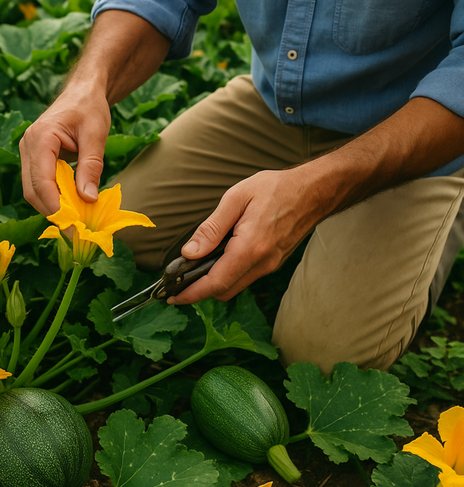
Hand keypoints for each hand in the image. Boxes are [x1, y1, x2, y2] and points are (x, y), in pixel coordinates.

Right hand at [20, 80, 110, 215]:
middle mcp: (27, 146)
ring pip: (33, 191)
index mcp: (40, 138)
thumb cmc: (90, 108)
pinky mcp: (34, 160)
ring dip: (52, 208)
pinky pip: (39, 185)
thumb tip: (88, 200)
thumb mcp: (96, 135)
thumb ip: (91, 166)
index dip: (54, 206)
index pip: (41, 181)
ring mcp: (28, 153)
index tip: (71, 225)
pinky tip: (71, 208)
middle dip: (52, 212)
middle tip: (75, 231)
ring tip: (75, 221)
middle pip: (32, 190)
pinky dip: (53, 199)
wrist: (83, 93)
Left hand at [168, 168, 320, 303]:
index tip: (172, 297)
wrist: (314, 191)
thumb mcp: (236, 198)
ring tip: (193, 268)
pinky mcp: (273, 263)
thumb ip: (211, 228)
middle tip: (177, 281)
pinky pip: (245, 277)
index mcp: (250, 248)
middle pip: (223, 291)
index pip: (216, 283)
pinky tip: (217, 258)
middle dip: (198, 291)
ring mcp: (269, 266)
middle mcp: (262, 263)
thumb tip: (190, 253)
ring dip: (213, 283)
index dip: (191, 294)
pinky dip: (227, 275)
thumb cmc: (276, 189)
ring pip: (234, 286)